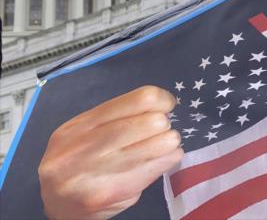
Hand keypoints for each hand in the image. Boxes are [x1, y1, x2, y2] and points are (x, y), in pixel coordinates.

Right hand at [39, 86, 182, 219]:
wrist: (58, 207)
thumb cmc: (76, 162)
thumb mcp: (82, 133)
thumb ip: (115, 117)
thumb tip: (159, 105)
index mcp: (78, 126)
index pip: (138, 100)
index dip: (161, 99)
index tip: (166, 105)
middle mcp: (85, 149)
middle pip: (151, 123)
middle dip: (164, 123)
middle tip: (161, 129)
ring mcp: (100, 174)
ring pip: (160, 145)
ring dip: (169, 142)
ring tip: (161, 145)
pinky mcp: (117, 194)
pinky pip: (160, 167)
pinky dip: (168, 159)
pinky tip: (159, 160)